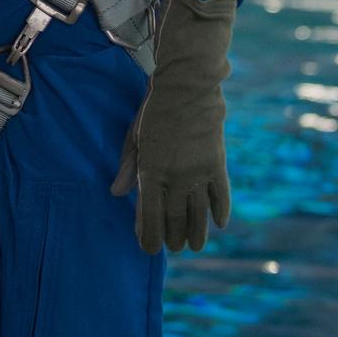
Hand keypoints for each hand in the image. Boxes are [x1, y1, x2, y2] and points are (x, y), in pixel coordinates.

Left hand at [111, 0, 235, 253]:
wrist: (186, 89)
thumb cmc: (154, 111)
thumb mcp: (135, 137)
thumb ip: (128, 167)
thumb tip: (116, 193)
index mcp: (151, 171)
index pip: (149, 215)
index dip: (148, 235)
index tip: (148, 248)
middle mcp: (175, 178)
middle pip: (175, 219)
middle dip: (172, 238)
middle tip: (173, 248)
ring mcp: (198, 174)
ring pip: (198, 215)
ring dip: (196, 233)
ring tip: (194, 245)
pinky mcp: (217, 165)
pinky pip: (221, 197)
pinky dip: (220, 211)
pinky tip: (219, 224)